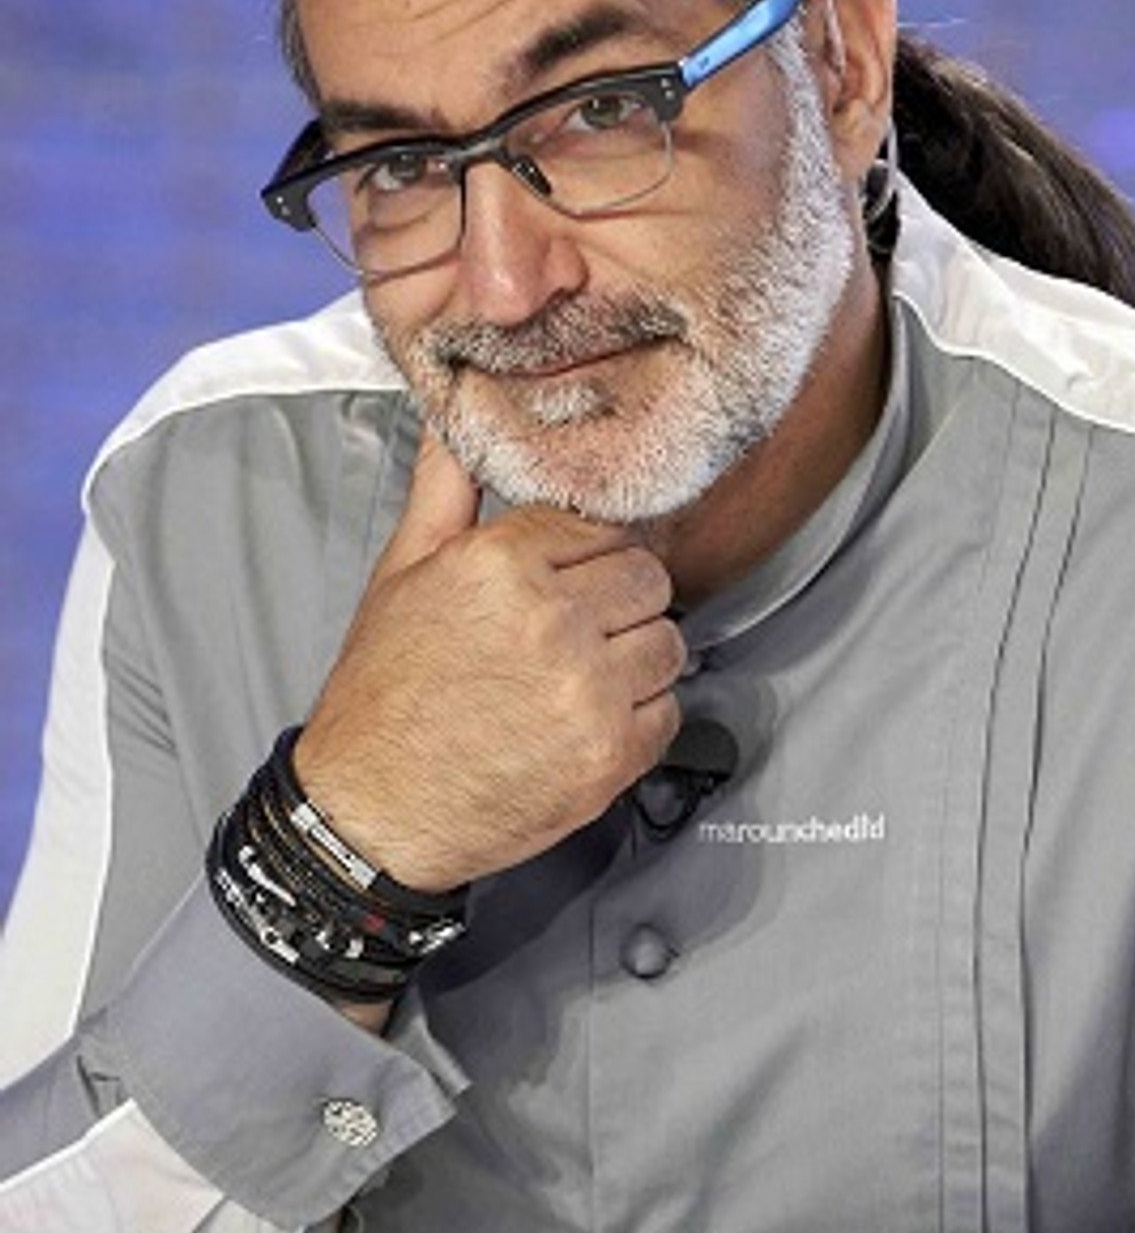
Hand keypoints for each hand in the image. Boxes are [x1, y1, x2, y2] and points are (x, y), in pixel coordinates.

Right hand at [294, 434, 683, 890]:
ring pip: (668, 642)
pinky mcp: (609, 756)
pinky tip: (584, 722)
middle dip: (619, 600)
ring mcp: (587, 691)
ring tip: (578, 678)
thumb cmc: (383, 696)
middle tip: (575, 630)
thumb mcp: (402, 571)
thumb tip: (457, 419)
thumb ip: (446, 486)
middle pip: (648, 578)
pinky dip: (638, 718)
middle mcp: (551, 620)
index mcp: (502, 563)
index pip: (602, 524)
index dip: (587, 554)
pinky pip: (667, 712)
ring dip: (635, 659)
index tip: (570, 578)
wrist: (369, 812)